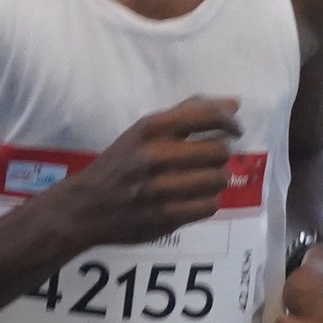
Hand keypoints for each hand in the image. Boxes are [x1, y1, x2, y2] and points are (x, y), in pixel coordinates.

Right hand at [41, 97, 242, 248]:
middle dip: (220, 155)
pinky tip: (193, 198)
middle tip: (210, 160)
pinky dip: (207, 201)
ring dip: (215, 179)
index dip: (229, 123)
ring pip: (218, 179)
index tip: (234, 131)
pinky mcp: (166, 217)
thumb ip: (188, 114)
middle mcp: (156, 156)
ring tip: (201, 180)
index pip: (207, 116)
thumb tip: (235, 104)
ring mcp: (161, 189)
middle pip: (219, 151)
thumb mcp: (144, 131)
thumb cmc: (121, 163)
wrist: (86, 207)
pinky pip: (210, 205)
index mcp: (150, 129)